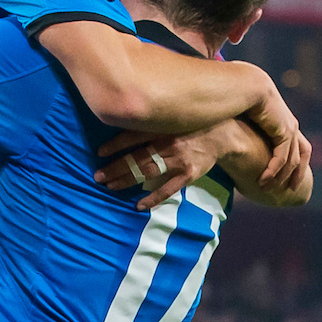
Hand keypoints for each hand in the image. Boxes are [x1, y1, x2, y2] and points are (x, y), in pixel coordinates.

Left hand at [94, 125, 239, 207]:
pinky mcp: (189, 174)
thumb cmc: (192, 124)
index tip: (99, 153)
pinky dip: (153, 198)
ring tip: (110, 187)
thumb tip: (124, 119)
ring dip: (127, 180)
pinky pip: (169, 189)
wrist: (224, 134)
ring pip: (148, 172)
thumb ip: (152, 121)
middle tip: (98, 177)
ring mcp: (179, 160)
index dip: (116, 145)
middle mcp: (169, 143)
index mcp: (163, 127)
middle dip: (116, 167)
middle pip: (137, 157)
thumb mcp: (173, 116)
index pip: (134, 136)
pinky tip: (138, 205)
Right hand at [238, 77, 308, 189]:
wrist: (245, 85)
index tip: (288, 175)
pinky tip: (263, 180)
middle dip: (298, 173)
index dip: (296, 161)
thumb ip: (244, 128)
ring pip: (292, 161)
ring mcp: (290, 129)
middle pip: (303, 154)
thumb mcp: (245, 116)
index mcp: (285, 120)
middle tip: (290, 190)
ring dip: (280, 177)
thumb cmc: (240, 96)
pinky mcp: (284, 132)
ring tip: (267, 189)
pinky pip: (282, 158)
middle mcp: (291, 125)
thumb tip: (231, 136)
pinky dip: (274, 171)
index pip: (298, 144)